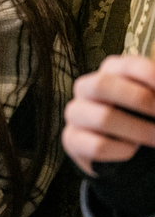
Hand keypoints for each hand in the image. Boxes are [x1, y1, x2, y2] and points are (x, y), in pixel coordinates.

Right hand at [63, 55, 154, 174]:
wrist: (116, 148)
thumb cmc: (138, 117)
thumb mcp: (148, 102)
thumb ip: (153, 94)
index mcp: (110, 72)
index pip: (128, 66)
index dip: (150, 75)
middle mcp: (86, 88)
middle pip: (101, 85)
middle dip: (137, 100)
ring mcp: (76, 113)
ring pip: (101, 117)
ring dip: (137, 130)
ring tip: (154, 139)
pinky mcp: (71, 139)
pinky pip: (97, 145)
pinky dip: (121, 150)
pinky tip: (132, 150)